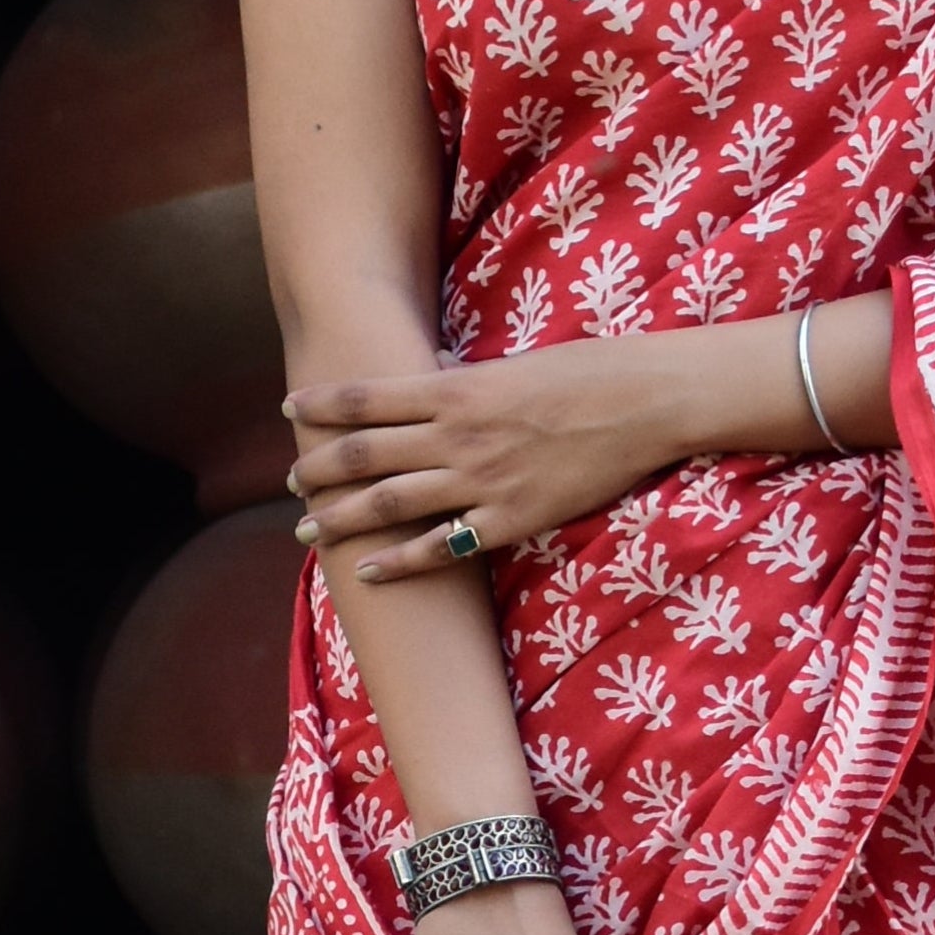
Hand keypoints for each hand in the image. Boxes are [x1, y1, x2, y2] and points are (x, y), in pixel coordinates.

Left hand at [289, 337, 692, 579]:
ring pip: (389, 504)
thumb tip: (435, 371)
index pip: (369, 397)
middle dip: (319, 468)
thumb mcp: (515, 364)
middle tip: (291, 480)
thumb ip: (468, 378)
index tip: (289, 408)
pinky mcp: (509, 519)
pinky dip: (398, 562)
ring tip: (306, 529)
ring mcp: (480, 480)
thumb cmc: (588, 372)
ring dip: (340, 518)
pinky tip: (368, 570)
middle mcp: (456, 435)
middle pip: (364, 455)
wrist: (644, 403)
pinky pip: (440, 547)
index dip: (323, 404)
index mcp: (456, 388)